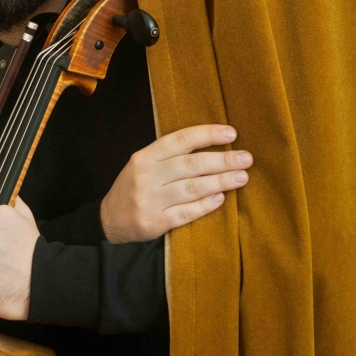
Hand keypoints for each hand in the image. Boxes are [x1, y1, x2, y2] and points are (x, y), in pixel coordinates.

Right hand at [99, 124, 251, 242]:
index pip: (180, 140)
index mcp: (144, 157)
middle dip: (222, 160)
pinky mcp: (154, 222)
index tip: (231, 133)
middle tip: (246, 158)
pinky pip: (186, 212)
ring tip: (242, 177)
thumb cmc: (134, 187)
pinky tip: (221, 199)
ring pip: (192, 188)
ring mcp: (150, 200)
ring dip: (221, 182)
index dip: (207, 135)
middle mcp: (146, 176)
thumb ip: (170, 156)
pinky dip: (205, 205)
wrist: (108, 220)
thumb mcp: (144, 164)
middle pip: (190, 165)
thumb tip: (213, 147)